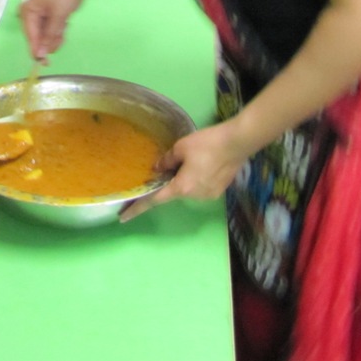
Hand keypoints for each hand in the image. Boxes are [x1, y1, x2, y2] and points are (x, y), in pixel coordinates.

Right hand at [19, 0, 88, 61]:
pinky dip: (58, 34)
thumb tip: (40, 55)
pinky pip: (51, 35)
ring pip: (45, 39)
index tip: (43, 61)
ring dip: (56, 37)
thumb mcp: (58, 17)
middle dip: (50, 40)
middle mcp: (30, 16)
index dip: (36, 48)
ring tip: (64, 25)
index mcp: (28, 12)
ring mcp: (39, 20)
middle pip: (37, 39)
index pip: (30, 35)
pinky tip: (64, 24)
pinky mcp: (47, 22)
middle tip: (61, 35)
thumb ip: (48, 36)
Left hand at [119, 119, 252, 221]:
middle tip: (176, 161)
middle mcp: (195, 196)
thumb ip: (166, 161)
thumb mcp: (180, 148)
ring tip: (196, 157)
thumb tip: (157, 169)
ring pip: (189, 188)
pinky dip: (197, 177)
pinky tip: (205, 162)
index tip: (123, 217)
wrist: (237, 143)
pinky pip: (201, 186)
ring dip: (186, 177)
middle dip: (171, 179)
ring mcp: (209, 195)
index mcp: (182, 187)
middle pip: (174, 190)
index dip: (137, 208)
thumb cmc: (206, 144)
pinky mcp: (219, 191)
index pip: (154, 200)